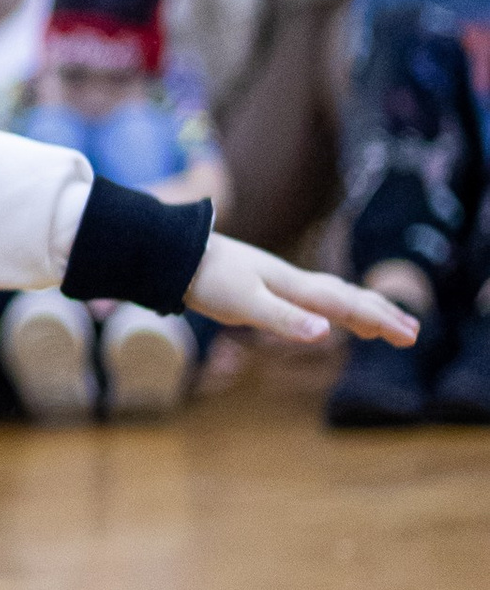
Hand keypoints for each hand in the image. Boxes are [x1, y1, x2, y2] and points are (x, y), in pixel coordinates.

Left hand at [186, 235, 419, 347]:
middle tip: (412, 331)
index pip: (348, 306)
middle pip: (348, 298)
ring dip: (362, 308)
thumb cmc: (208, 280)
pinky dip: (335, 305)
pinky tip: (332, 311)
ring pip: (333, 295)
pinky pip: (314, 297)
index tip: (409, 335)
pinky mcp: (266, 285)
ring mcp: (281, 282)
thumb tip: (326, 333)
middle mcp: (294, 282)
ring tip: (384, 320)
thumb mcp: (245, 305)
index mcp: (295, 287)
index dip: (380, 321)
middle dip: (381, 315)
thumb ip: (285, 320)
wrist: (177, 254)